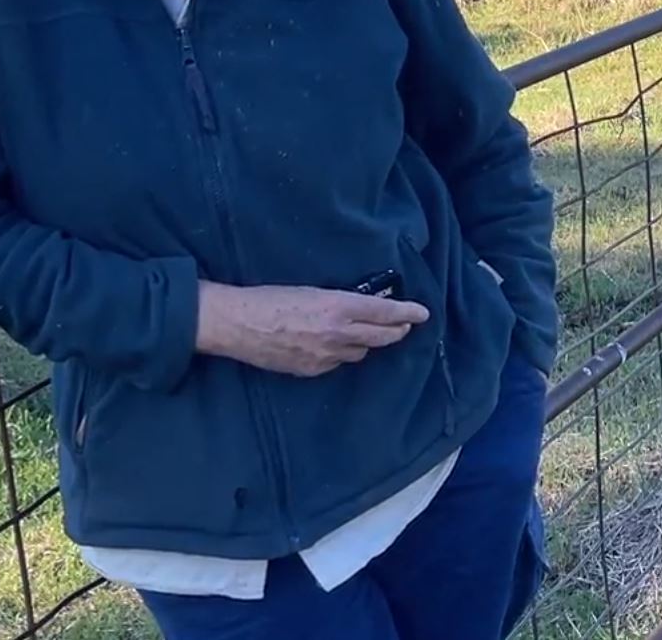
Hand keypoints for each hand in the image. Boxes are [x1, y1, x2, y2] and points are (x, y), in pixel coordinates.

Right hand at [195, 282, 429, 377]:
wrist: (238, 324)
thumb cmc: (270, 299)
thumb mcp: (311, 291)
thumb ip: (339, 302)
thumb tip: (360, 308)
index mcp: (339, 306)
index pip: (384, 312)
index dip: (406, 312)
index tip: (423, 313)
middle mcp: (338, 333)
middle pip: (382, 337)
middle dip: (397, 331)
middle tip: (405, 327)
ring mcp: (327, 356)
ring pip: (360, 352)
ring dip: (365, 343)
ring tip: (362, 334)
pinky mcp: (313, 370)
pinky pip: (337, 363)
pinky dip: (340, 354)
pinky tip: (330, 346)